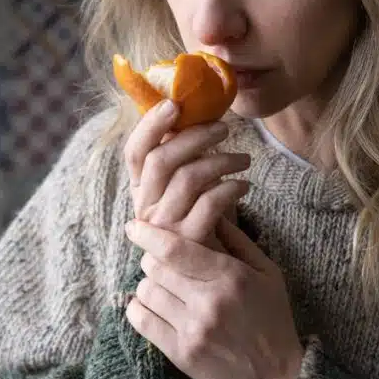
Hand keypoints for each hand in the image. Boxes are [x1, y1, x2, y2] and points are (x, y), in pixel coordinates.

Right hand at [123, 99, 249, 247]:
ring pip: (188, 178)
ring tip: (244, 159)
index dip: (150, 125)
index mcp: (140, 190)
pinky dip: (231, 188)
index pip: (134, 152)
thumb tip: (191, 111)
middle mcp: (146, 208)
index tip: (174, 103)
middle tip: (225, 128)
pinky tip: (244, 185)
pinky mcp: (190, 242)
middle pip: (161, 160)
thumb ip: (182, 158)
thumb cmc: (201, 221)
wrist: (210, 275)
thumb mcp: (186, 188)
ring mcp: (165, 227)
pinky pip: (210, 204)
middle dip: (195, 136)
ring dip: (221, 160)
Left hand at [124, 216, 304, 378]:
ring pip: (146, 292)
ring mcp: (194, 330)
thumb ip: (237, 240)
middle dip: (152, 260)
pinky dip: (139, 309)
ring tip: (163, 288)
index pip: (174, 248)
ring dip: (149, 285)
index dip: (148, 234)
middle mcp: (210, 302)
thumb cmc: (272, 318)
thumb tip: (209, 213)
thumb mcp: (267, 272)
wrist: (277, 377)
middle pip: (155, 267)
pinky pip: (141, 321)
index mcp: (231, 276)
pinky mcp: (181, 354)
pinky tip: (152, 307)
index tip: (133, 227)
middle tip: (161, 263)